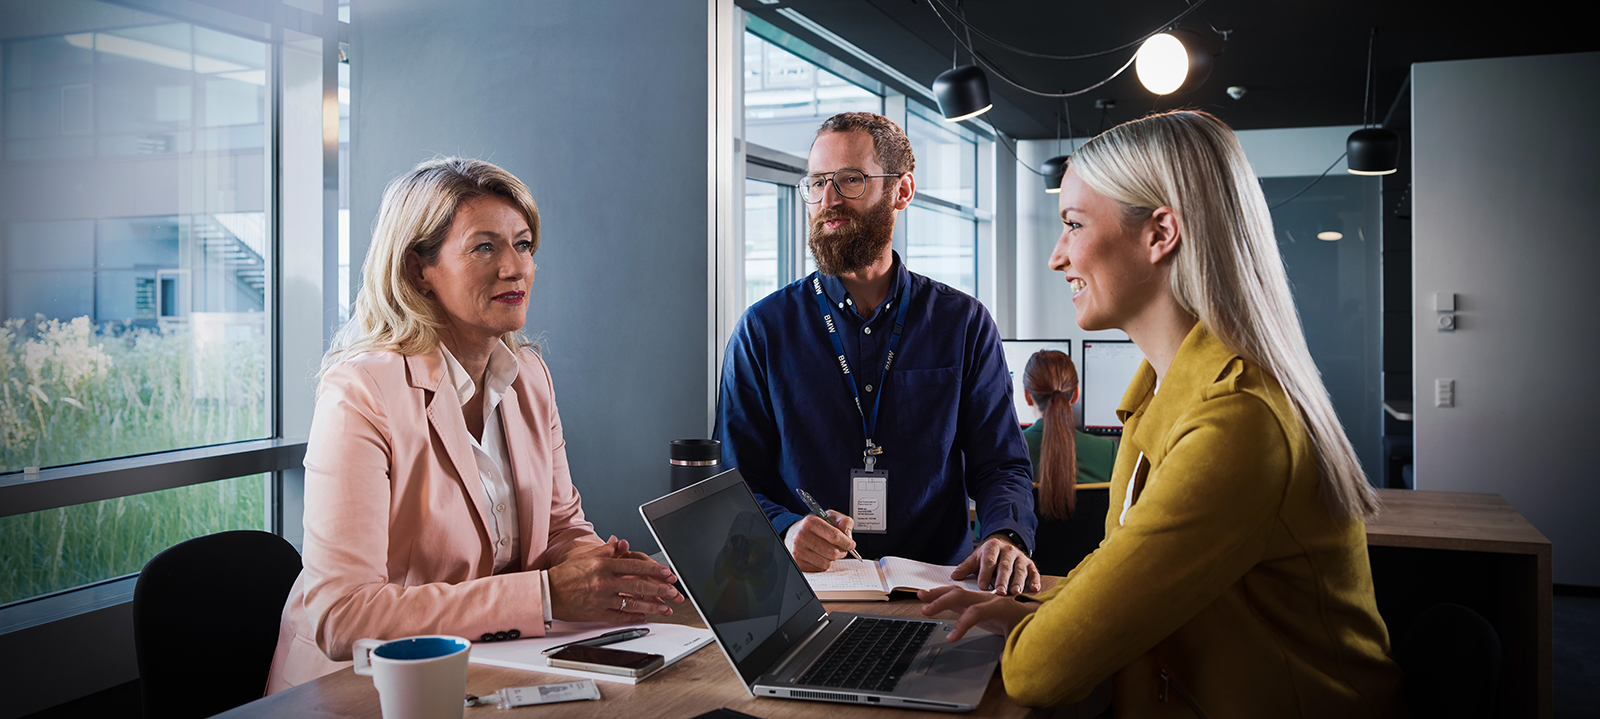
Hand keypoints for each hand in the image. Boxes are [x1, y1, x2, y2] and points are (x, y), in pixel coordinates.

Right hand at [547, 536, 683, 622]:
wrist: (547, 593)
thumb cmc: (565, 575)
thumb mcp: (585, 557)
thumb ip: (605, 551)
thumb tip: (620, 544)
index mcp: (603, 565)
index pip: (634, 565)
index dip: (653, 569)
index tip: (667, 572)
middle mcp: (604, 582)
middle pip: (638, 585)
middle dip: (659, 588)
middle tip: (673, 591)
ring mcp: (601, 599)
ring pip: (632, 603)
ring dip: (651, 606)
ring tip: (665, 607)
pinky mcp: (597, 613)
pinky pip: (619, 616)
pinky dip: (633, 617)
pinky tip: (644, 616)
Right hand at [784, 511, 855, 571]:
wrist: (794, 533)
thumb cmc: (814, 526)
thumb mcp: (830, 516)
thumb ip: (844, 522)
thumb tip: (848, 537)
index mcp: (810, 522)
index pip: (834, 536)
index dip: (846, 542)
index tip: (851, 544)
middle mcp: (801, 536)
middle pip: (832, 552)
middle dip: (842, 551)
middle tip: (841, 548)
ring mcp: (798, 551)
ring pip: (827, 563)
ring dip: (833, 559)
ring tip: (829, 550)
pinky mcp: (798, 563)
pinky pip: (820, 569)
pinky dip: (824, 564)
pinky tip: (821, 555)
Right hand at [918, 585, 1038, 641]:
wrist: (1035, 613)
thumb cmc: (1029, 625)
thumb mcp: (1022, 638)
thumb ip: (1012, 649)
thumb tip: (1002, 660)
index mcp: (999, 607)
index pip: (975, 613)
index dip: (961, 625)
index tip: (951, 639)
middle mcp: (988, 599)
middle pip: (961, 596)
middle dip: (942, 602)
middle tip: (925, 611)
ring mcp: (981, 599)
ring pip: (957, 592)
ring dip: (938, 594)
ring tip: (920, 595)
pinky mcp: (977, 602)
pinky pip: (958, 596)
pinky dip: (943, 595)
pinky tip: (931, 596)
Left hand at [952, 534, 1040, 595]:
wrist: (1004, 546)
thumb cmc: (988, 557)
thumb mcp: (976, 559)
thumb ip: (966, 568)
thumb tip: (954, 576)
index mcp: (992, 547)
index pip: (988, 561)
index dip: (985, 574)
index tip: (982, 586)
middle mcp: (1008, 550)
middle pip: (1005, 566)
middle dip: (1002, 580)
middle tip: (999, 592)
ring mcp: (1020, 557)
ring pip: (1019, 569)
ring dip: (1018, 581)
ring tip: (1015, 592)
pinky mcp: (1030, 564)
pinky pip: (1034, 572)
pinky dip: (1035, 581)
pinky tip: (1034, 590)